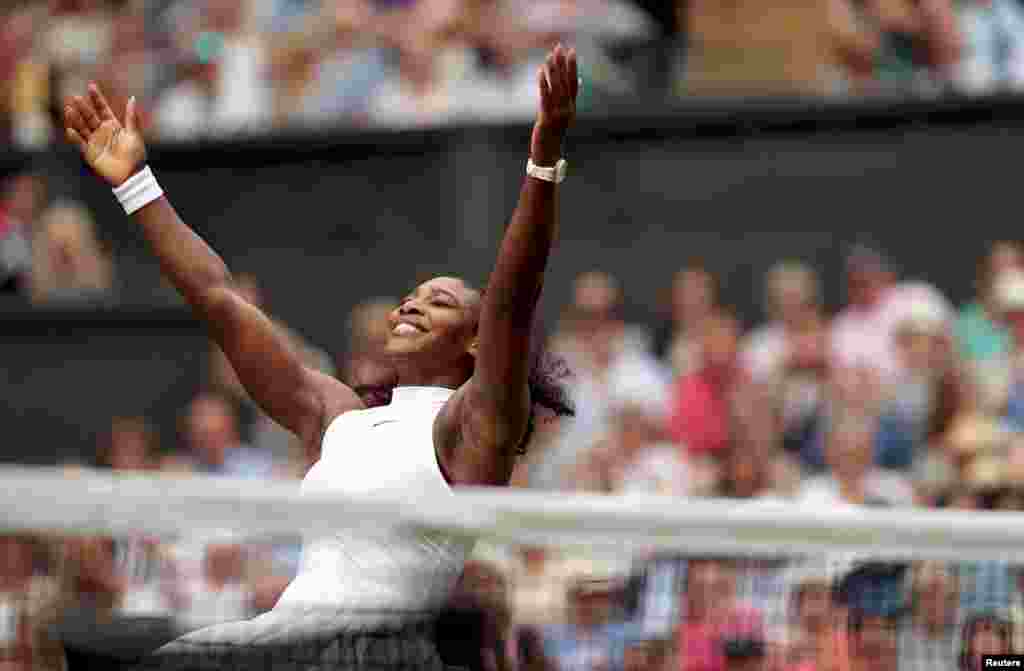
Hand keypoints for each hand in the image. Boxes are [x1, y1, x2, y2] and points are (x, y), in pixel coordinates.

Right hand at [63, 83, 146, 187]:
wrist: (132, 176)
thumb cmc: (136, 156)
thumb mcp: (134, 134)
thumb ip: (131, 117)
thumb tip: (132, 98)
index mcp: (113, 125)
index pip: (102, 109)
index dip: (97, 98)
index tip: (91, 86)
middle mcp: (102, 131)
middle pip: (90, 116)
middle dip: (83, 107)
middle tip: (76, 98)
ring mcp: (94, 141)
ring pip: (82, 127)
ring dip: (75, 119)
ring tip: (69, 109)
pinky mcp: (89, 153)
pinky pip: (80, 143)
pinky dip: (74, 137)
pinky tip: (70, 129)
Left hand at [531, 44, 576, 165]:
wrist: (548, 156)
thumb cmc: (553, 137)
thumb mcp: (561, 117)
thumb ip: (566, 101)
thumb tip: (576, 83)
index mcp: (570, 108)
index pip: (573, 83)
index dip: (572, 67)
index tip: (572, 51)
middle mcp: (566, 110)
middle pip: (565, 82)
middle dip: (562, 63)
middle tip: (559, 46)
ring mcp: (557, 114)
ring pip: (556, 88)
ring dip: (553, 70)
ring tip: (549, 55)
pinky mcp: (546, 119)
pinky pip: (545, 98)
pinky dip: (543, 84)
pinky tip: (541, 71)